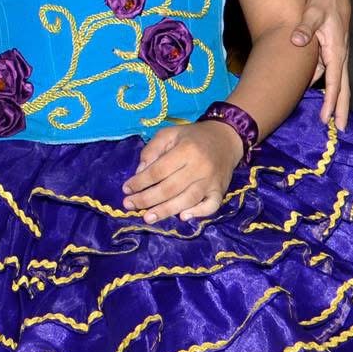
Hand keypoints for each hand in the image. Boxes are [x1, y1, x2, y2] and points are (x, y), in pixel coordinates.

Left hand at [121, 121, 243, 223]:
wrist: (226, 138)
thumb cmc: (192, 137)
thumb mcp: (169, 134)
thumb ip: (152, 150)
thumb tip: (139, 173)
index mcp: (186, 150)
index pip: (158, 170)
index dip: (140, 182)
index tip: (126, 189)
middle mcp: (200, 167)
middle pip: (170, 188)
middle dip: (147, 199)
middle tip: (130, 205)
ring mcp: (211, 181)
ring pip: (187, 200)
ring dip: (166, 211)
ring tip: (148, 217)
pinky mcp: (220, 191)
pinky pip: (211, 206)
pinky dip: (198, 213)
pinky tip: (182, 217)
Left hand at [292, 0, 352, 124]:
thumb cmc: (323, 0)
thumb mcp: (314, 10)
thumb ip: (305, 26)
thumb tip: (297, 40)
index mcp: (337, 49)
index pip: (334, 81)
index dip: (331, 101)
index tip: (329, 119)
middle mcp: (339, 55)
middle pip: (342, 87)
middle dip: (340, 108)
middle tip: (340, 128)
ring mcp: (336, 54)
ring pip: (335, 82)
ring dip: (333, 99)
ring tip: (330, 119)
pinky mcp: (331, 51)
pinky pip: (328, 73)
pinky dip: (326, 86)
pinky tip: (318, 96)